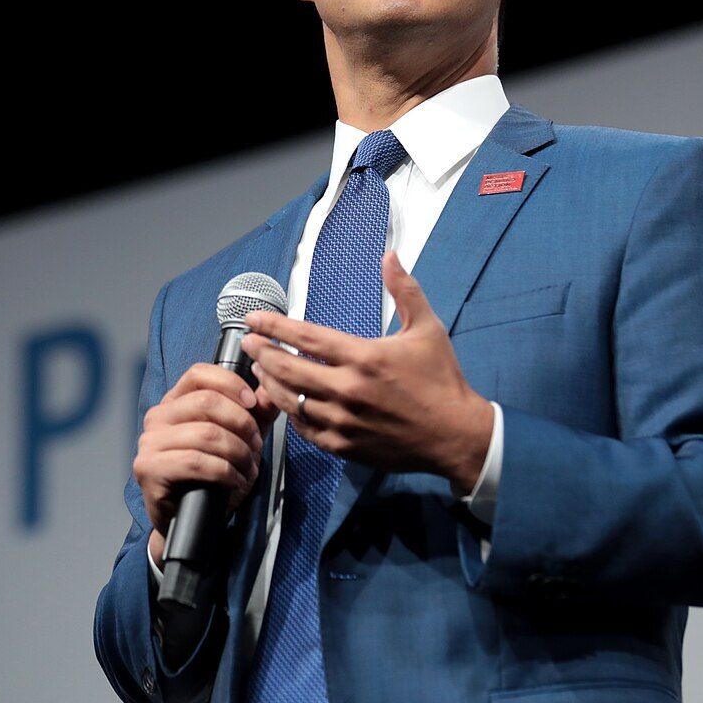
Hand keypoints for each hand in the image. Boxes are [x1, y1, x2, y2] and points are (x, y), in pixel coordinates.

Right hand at [133, 363, 280, 562]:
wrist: (192, 522)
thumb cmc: (213, 477)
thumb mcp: (241, 440)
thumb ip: (257, 415)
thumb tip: (269, 391)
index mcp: (175, 402)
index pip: (199, 373)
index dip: (231, 384)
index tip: (253, 403)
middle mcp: (157, 417)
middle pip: (207, 402)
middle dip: (243, 424)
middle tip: (257, 447)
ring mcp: (149, 443)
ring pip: (206, 433)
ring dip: (238, 453)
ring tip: (249, 470)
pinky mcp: (149, 469)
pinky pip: (195, 462)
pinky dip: (224, 472)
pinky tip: (235, 482)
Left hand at [240, 250, 493, 491]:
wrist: (455, 435)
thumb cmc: (442, 380)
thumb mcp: (427, 329)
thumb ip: (404, 290)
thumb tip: (390, 256)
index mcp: (365, 357)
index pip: (307, 338)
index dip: (275, 326)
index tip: (254, 318)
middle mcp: (348, 390)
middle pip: (288, 369)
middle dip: (262, 353)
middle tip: (247, 342)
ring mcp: (343, 421)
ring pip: (290, 401)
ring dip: (269, 383)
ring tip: (259, 369)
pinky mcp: (344, 446)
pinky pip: (304, 430)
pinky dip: (289, 414)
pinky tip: (282, 402)